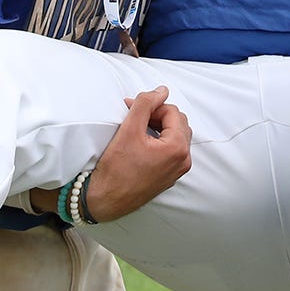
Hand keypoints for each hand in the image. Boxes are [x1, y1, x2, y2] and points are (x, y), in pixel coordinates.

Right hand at [82, 87, 191, 222]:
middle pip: (178, 123)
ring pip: (175, 136)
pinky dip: (160, 141)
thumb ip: (145, 104)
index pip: (172, 112)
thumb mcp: (129, 129)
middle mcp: (183, 161)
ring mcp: (177, 171)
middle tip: (135, 117)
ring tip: (138, 127)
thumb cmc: (116, 168)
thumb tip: (161, 90)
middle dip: (157, 115)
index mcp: (178, 148)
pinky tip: (142, 142)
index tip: (132, 108)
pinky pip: (171, 151)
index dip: (152, 106)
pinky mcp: (169, 177)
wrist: (106, 199)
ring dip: (159, 127)